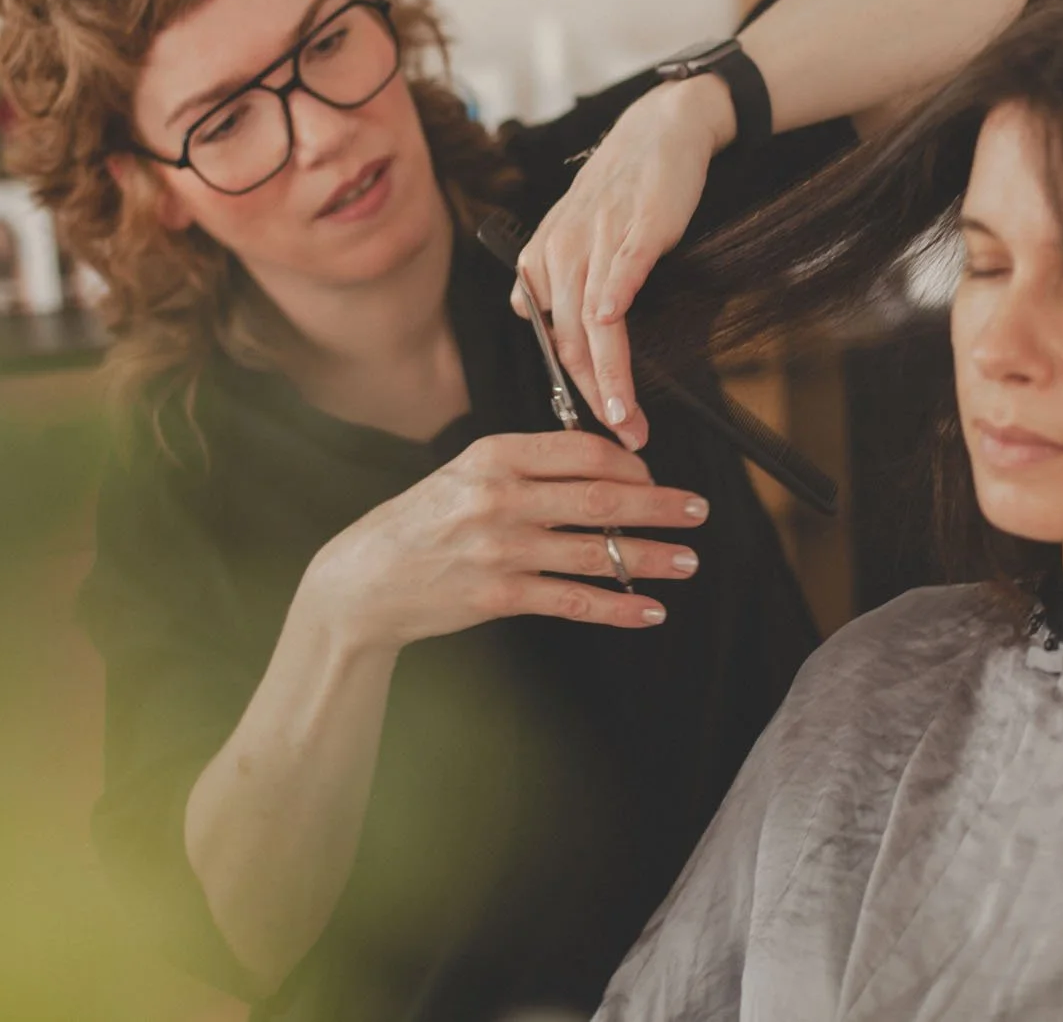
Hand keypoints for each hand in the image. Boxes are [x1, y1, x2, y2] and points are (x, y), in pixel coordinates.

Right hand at [296, 432, 710, 652]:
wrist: (364, 580)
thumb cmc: (424, 521)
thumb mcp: (466, 473)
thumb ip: (527, 465)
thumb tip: (606, 467)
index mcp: (493, 455)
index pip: (581, 451)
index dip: (630, 464)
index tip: (655, 476)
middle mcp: (498, 497)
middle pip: (599, 498)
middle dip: (659, 506)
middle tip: (698, 510)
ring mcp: (499, 549)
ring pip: (595, 552)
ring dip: (652, 558)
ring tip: (688, 562)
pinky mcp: (498, 596)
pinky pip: (573, 601)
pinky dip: (618, 608)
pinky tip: (650, 611)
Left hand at [512, 75, 733, 449]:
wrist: (659, 130)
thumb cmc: (624, 189)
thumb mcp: (574, 234)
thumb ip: (552, 279)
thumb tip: (529, 316)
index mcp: (543, 264)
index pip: (554, 345)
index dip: (574, 394)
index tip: (596, 432)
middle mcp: (560, 255)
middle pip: (571, 344)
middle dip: (596, 400)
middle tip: (624, 439)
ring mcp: (597, 241)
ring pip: (595, 323)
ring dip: (611, 376)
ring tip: (629, 418)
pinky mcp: (636, 227)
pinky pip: (619, 271)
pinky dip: (614, 302)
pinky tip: (613, 330)